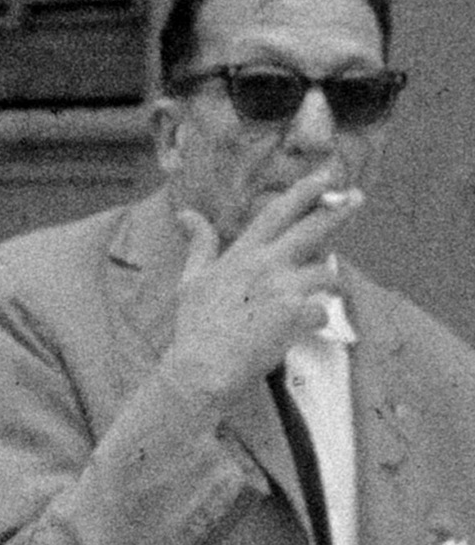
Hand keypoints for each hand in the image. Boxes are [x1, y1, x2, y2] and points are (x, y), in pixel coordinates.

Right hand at [161, 171, 361, 403]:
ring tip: (317, 295)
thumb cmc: (195, 326)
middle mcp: (267, 264)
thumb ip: (200, 244)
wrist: (204, 367)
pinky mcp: (298, 316)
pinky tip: (303, 328)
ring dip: (326, 283)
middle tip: (359, 197)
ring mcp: (285, 289)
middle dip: (340, 210)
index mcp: (243, 253)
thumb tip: (185, 214)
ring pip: (327, 273)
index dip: (305, 191)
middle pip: (314, 228)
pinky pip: (323, 311)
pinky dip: (316, 319)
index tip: (326, 176)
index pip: (277, 212)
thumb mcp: (191, 280)